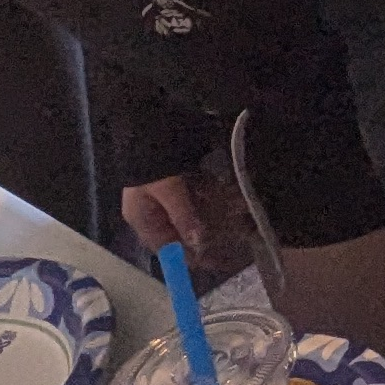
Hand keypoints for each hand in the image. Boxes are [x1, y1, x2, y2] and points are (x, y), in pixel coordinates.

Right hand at [120, 164, 253, 278]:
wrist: (150, 122)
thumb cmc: (155, 159)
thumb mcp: (169, 190)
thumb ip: (184, 216)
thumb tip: (198, 243)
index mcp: (142, 218)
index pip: (166, 248)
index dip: (189, 257)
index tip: (213, 262)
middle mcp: (154, 211)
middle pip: (185, 230)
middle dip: (212, 230)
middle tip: (238, 234)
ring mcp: (168, 195)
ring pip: (197, 211)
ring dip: (218, 211)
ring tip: (241, 210)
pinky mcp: (181, 180)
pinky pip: (201, 193)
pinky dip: (216, 194)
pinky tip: (235, 195)